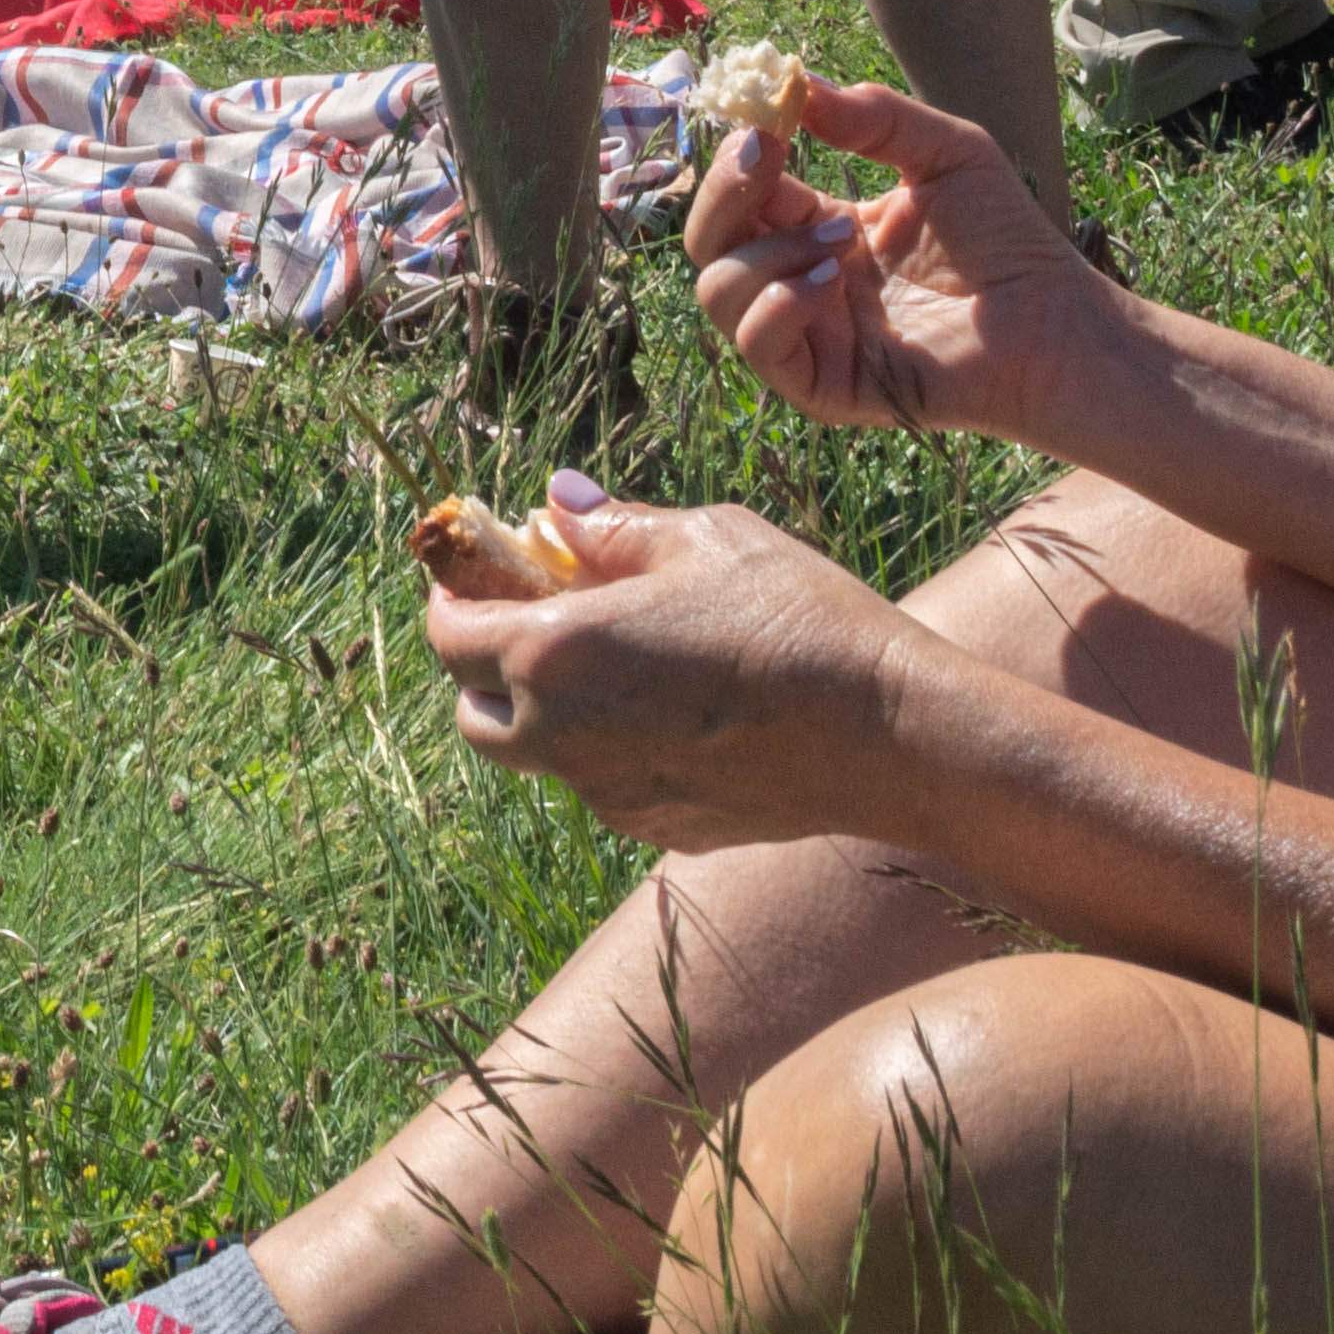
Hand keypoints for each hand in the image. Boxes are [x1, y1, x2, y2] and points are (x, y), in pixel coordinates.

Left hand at [418, 492, 905, 848]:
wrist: (885, 734)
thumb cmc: (794, 616)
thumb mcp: (704, 538)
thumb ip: (611, 527)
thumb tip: (553, 506)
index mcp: (553, 655)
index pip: (448, 638)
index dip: (451, 602)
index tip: (473, 575)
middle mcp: (562, 738)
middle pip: (472, 714)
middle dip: (484, 668)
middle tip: (532, 620)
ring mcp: (609, 794)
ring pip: (538, 757)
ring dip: (546, 712)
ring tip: (615, 661)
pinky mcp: (658, 828)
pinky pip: (603, 785)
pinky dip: (609, 749)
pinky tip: (674, 709)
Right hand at [685, 70, 1116, 452]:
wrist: (1055, 323)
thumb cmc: (1011, 243)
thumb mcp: (947, 152)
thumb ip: (876, 116)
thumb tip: (800, 85)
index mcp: (823, 231)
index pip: (748, 194)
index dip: (742, 155)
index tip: (763, 115)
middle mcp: (804, 284)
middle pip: (711, 241)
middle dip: (725, 191)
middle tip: (767, 152)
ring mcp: (811, 337)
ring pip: (718, 290)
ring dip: (765, 251)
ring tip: (840, 235)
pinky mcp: (824, 387)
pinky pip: (758, 345)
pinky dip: (776, 304)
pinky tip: (830, 280)